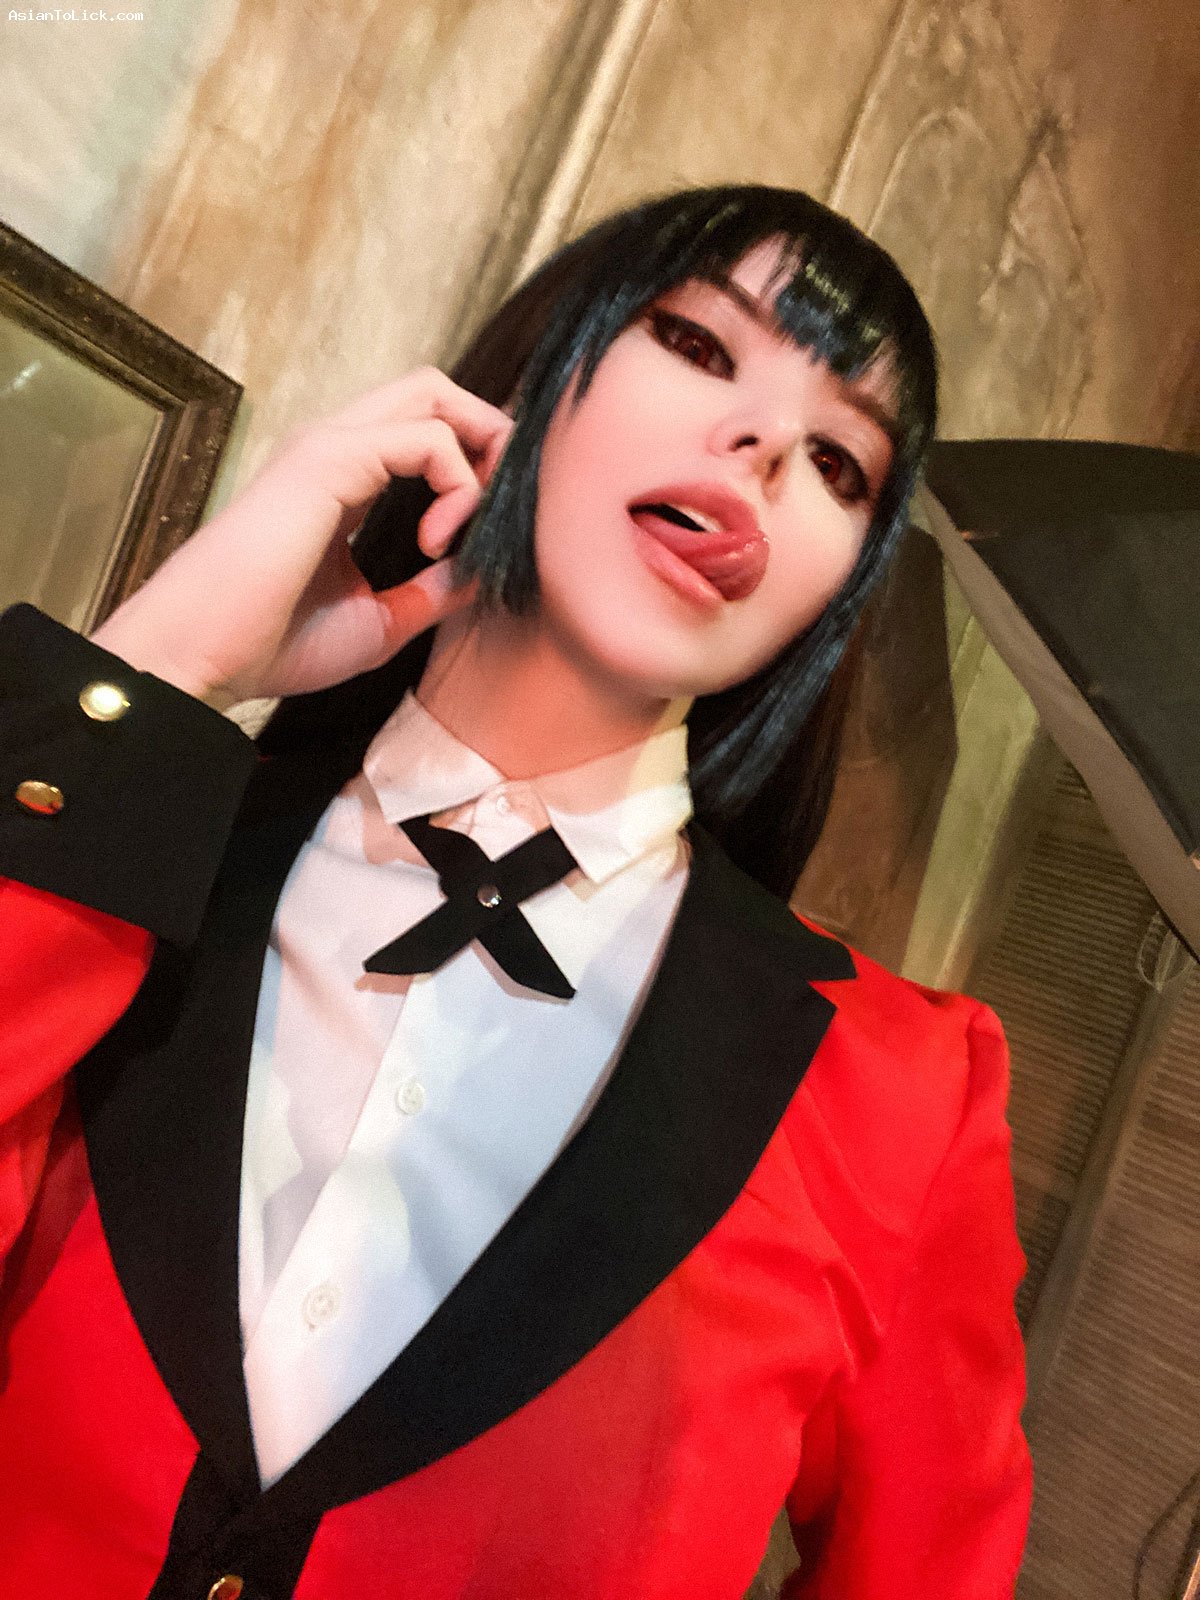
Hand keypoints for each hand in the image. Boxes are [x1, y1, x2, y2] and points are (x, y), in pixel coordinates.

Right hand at [91, 369, 512, 705]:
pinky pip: (426, 437)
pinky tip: (435, 544)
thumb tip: (482, 569)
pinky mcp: (329, 459)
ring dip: (481, 451)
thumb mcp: (380, 622)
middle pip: (437, 392)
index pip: (427, 430)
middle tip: (497, 509)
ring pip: (434, 393)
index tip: (483, 536)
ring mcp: (329, 445)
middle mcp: (336, 448)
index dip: (476, 466)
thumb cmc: (272, 645)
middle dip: (492, 436)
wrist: (202, 658)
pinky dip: (456, 484)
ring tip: (468, 527)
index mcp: (344, 479)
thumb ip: (432, 592)